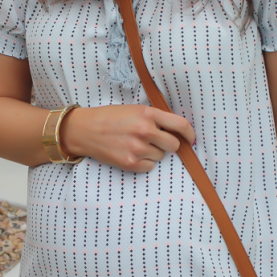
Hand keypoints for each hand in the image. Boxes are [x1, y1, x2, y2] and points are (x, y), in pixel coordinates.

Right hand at [60, 104, 194, 172]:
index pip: (180, 125)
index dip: (190, 133)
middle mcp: (145, 130)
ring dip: (153, 153)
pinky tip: (131, 153)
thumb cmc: (110, 118)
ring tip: (136, 144)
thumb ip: (155, 118)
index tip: (191, 139)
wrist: (85, 130)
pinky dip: (144, 162)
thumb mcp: (134, 109)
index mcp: (148, 114)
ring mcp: (137, 148)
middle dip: (168, 144)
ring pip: (161, 157)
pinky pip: (150, 167)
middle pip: (173, 145)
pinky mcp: (130, 163)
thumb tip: (177, 132)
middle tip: (156, 141)